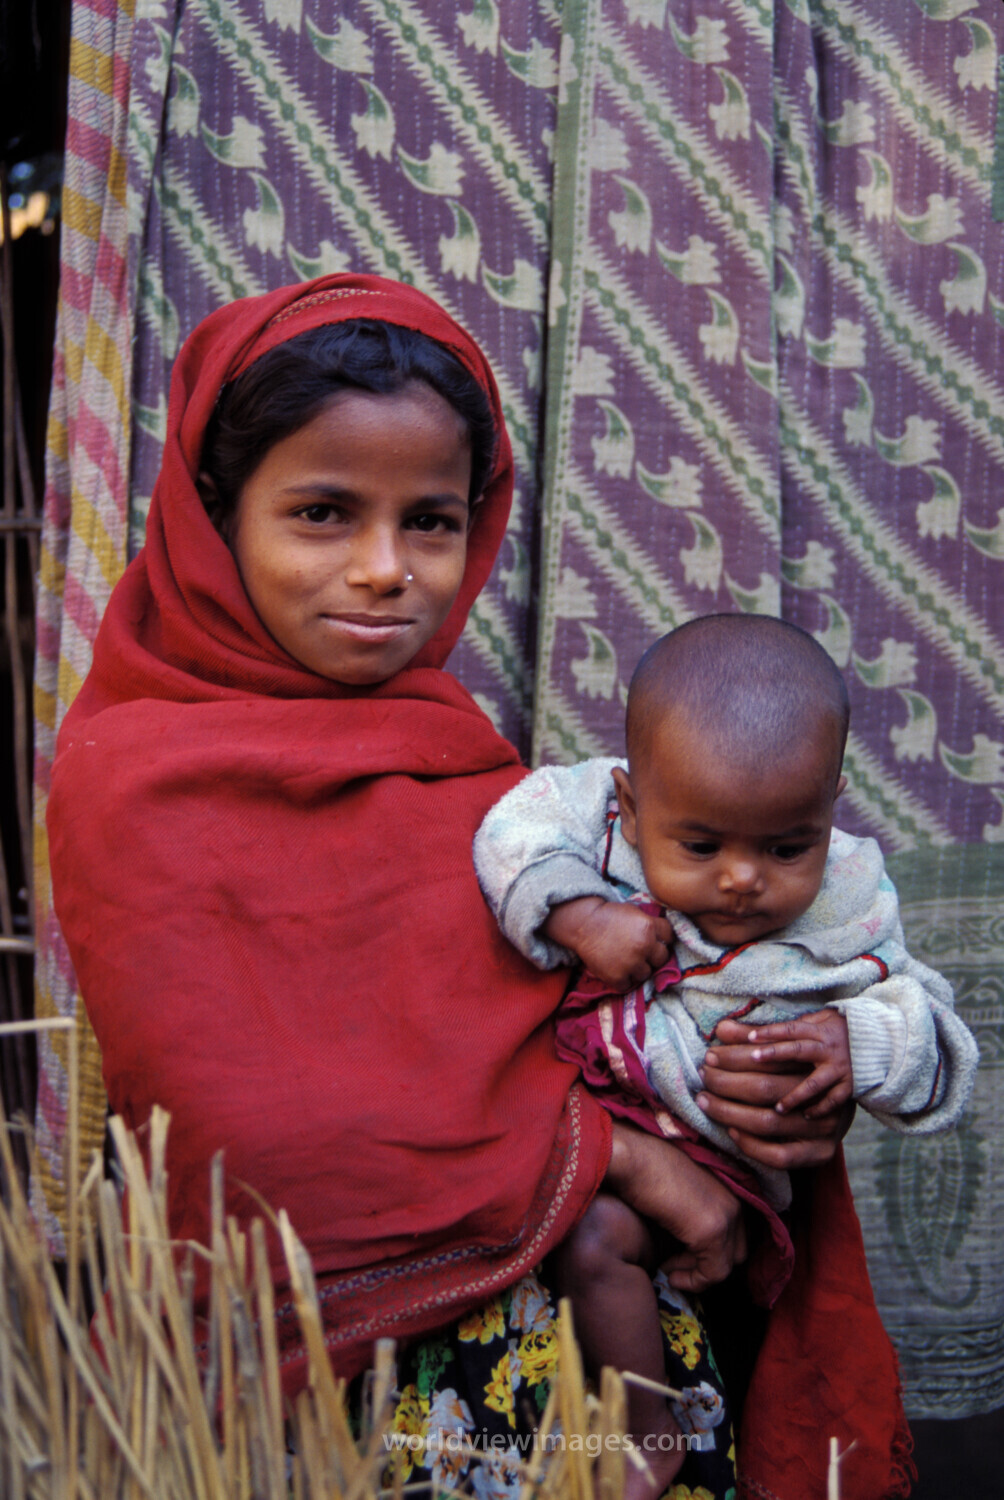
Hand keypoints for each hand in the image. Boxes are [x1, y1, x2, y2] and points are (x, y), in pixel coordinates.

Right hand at [543, 897, 672, 990]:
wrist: (584, 925)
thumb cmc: (608, 915)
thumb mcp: (634, 912)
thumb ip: (651, 923)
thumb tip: (665, 935)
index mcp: (649, 928)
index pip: (669, 936)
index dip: (662, 937)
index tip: (654, 939)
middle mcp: (644, 947)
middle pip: (662, 958)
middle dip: (653, 955)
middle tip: (640, 952)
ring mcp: (631, 964)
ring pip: (646, 973)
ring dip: (638, 968)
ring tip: (626, 960)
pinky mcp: (618, 978)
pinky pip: (629, 984)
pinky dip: (624, 979)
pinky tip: (617, 968)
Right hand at [604, 1122, 746, 1292]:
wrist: (632, 1158)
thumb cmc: (645, 1169)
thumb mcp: (681, 1190)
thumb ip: (695, 1211)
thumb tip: (691, 1243)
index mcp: (730, 1189)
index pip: (734, 1234)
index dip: (709, 1250)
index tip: (682, 1256)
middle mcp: (735, 1203)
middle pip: (735, 1252)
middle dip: (706, 1264)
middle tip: (676, 1264)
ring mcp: (726, 1217)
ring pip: (726, 1266)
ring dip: (696, 1275)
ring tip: (669, 1271)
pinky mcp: (712, 1232)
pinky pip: (713, 1274)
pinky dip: (693, 1282)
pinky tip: (670, 1276)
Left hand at [697, 1016, 854, 1168]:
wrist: (848, 1107)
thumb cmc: (808, 1072)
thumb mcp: (788, 1051)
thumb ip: (754, 1041)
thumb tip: (722, 1028)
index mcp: (818, 1066)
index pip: (769, 1058)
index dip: (736, 1055)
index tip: (711, 1055)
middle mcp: (823, 1096)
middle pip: (766, 1087)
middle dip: (727, 1081)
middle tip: (703, 1076)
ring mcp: (825, 1126)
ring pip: (770, 1122)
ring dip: (730, 1112)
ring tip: (706, 1101)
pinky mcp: (822, 1152)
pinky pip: (782, 1155)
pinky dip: (753, 1145)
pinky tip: (732, 1131)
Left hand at [745, 1010, 852, 1117]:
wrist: (881, 1042)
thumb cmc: (843, 1029)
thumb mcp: (823, 1019)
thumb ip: (798, 1024)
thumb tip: (762, 1028)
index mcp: (820, 1030)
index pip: (791, 1029)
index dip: (771, 1032)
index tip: (750, 1037)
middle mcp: (828, 1049)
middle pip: (797, 1050)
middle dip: (774, 1053)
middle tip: (753, 1058)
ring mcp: (840, 1068)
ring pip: (815, 1083)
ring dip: (795, 1096)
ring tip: (778, 1108)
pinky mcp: (851, 1085)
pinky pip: (834, 1100)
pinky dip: (820, 1108)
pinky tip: (804, 1116)